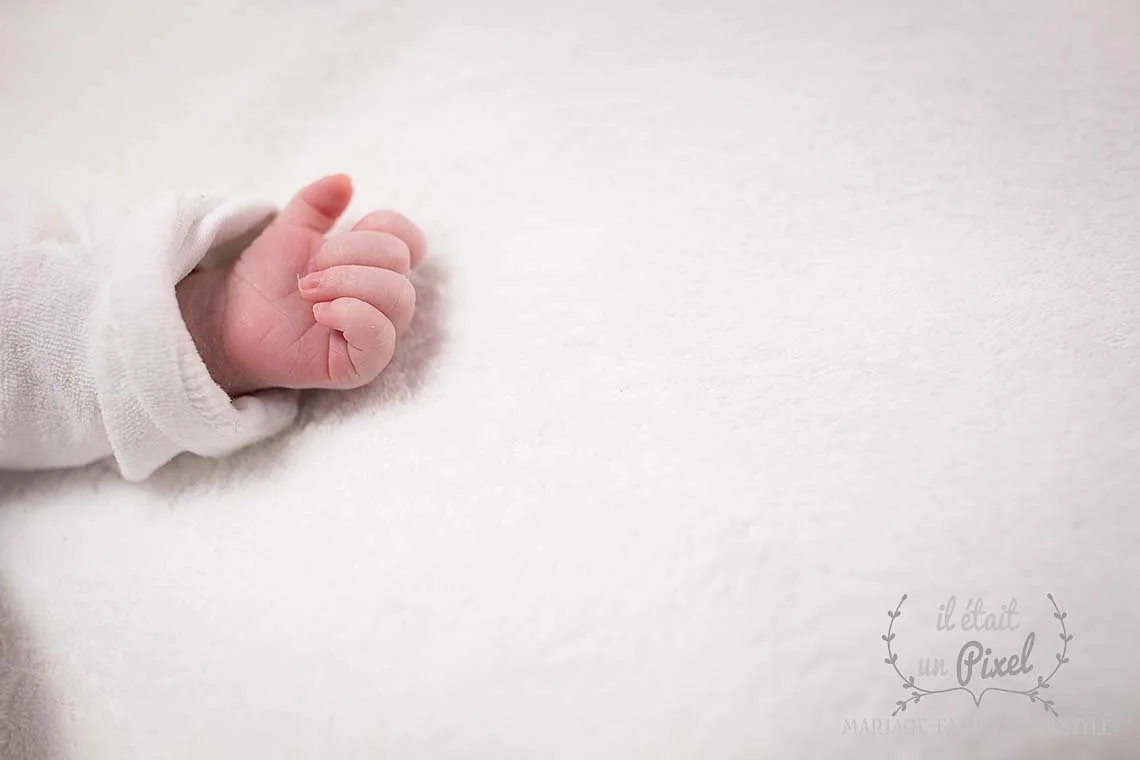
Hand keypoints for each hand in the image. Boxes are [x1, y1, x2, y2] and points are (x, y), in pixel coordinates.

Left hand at [177, 175, 426, 395]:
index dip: (375, 229)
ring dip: (347, 284)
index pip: (407, 238)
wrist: (232, 318)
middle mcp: (383, 299)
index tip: (329, 242)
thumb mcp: (288, 230)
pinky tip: (322, 314)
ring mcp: (377, 332)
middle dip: (349, 257)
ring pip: (398, 297)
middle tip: (310, 272)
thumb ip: (316, 204)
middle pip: (399, 262)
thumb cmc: (266, 280)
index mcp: (374, 265)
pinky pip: (381, 337)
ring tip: (310, 293)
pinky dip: (351, 316)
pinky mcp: (363, 364)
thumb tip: (344, 180)